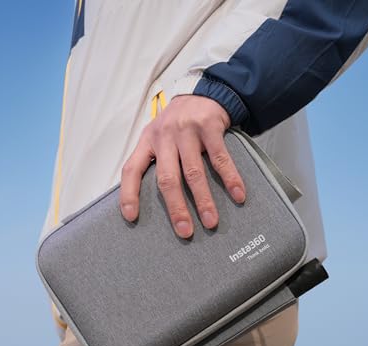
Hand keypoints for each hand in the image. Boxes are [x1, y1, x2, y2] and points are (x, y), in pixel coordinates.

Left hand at [119, 94, 245, 237]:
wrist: (204, 91)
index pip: (132, 170)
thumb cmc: (178, 124)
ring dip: (203, 200)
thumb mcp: (158, 136)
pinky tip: (238, 196)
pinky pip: (220, 158)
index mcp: (147, 141)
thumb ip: (154, 161)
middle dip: (176, 208)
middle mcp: (164, 136)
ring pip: (193, 172)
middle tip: (185, 231)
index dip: (129, 194)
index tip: (131, 217)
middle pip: (167, 178)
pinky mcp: (209, 126)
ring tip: (211, 222)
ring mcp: (186, 130)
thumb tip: (152, 201)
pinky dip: (230, 179)